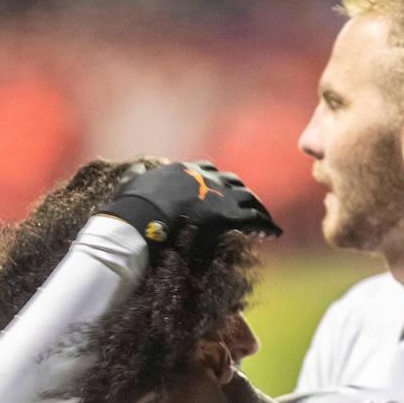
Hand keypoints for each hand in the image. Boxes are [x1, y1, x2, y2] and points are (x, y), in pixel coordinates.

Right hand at [100, 161, 280, 247]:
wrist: (140, 220)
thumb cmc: (132, 206)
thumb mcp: (132, 182)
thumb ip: (136, 174)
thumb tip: (135, 168)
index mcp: (184, 170)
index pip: (207, 170)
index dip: (217, 181)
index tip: (222, 191)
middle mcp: (205, 178)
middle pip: (233, 181)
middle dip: (242, 194)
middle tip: (251, 206)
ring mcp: (218, 194)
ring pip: (248, 198)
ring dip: (259, 209)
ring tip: (266, 221)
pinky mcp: (227, 215)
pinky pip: (254, 219)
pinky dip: (265, 225)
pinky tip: (272, 233)